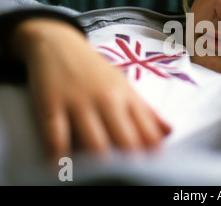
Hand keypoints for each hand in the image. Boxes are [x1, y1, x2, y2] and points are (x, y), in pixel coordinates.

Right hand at [11, 19, 170, 160]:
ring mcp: (79, 102)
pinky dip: (58, 155)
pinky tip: (60, 168)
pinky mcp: (52, 104)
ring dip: (99, 163)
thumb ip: (146, 111)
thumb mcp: (124, 85)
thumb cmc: (95, 70)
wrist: (58, 43)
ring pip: (94, 141)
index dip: (153, 154)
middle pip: (125, 140)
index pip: (148, 131)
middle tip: (129, 176)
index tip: (153, 168)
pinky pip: (56, 135)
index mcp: (127, 97)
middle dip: (131, 163)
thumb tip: (169, 132)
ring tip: (100, 177)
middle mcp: (107, 100)